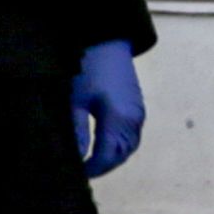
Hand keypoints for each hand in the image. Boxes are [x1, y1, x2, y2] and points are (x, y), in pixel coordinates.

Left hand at [73, 39, 144, 177]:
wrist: (106, 39)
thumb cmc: (86, 67)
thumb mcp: (75, 101)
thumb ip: (77, 132)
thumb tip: (75, 160)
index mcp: (119, 119)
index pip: (107, 157)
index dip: (92, 169)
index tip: (75, 175)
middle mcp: (133, 119)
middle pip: (121, 155)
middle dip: (102, 167)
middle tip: (80, 172)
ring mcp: (138, 113)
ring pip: (128, 147)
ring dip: (112, 158)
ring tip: (90, 162)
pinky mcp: (137, 107)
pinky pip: (131, 136)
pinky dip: (118, 146)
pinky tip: (102, 146)